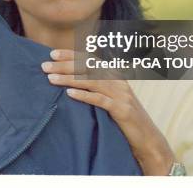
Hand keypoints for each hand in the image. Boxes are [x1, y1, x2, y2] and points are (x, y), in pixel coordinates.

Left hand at [42, 49, 175, 175]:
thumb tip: (69, 78)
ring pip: (91, 81)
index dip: (71, 54)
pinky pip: (100, 100)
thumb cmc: (123, 117)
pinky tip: (69, 93)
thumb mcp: (110, 97)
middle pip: (88, 67)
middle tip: (45, 66)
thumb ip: (96, 85)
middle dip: (65, 65)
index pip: (90, 59)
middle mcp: (118, 81)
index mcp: (114, 75)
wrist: (147, 138)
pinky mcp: (122, 109)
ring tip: (51, 78)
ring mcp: (121, 94)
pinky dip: (84, 95)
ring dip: (69, 78)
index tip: (52, 53)